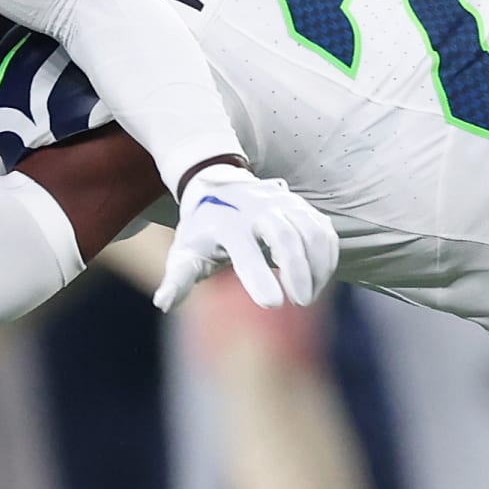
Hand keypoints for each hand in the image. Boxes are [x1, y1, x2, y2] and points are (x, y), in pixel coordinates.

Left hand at [153, 164, 337, 312]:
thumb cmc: (201, 228)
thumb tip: (162, 303)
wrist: (215, 182)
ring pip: (310, 230)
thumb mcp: (184, 251)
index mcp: (225, 222)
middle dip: (297, 269)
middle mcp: (255, 209)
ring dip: (316, 266)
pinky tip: (319, 279)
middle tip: (298, 302)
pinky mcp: (301, 206)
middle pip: (284, 234)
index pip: (244, 250)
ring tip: (307, 296)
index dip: (258, 276)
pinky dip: (326, 256)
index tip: (272, 305)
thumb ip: (178, 279)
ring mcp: (282, 204)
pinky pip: (323, 230)